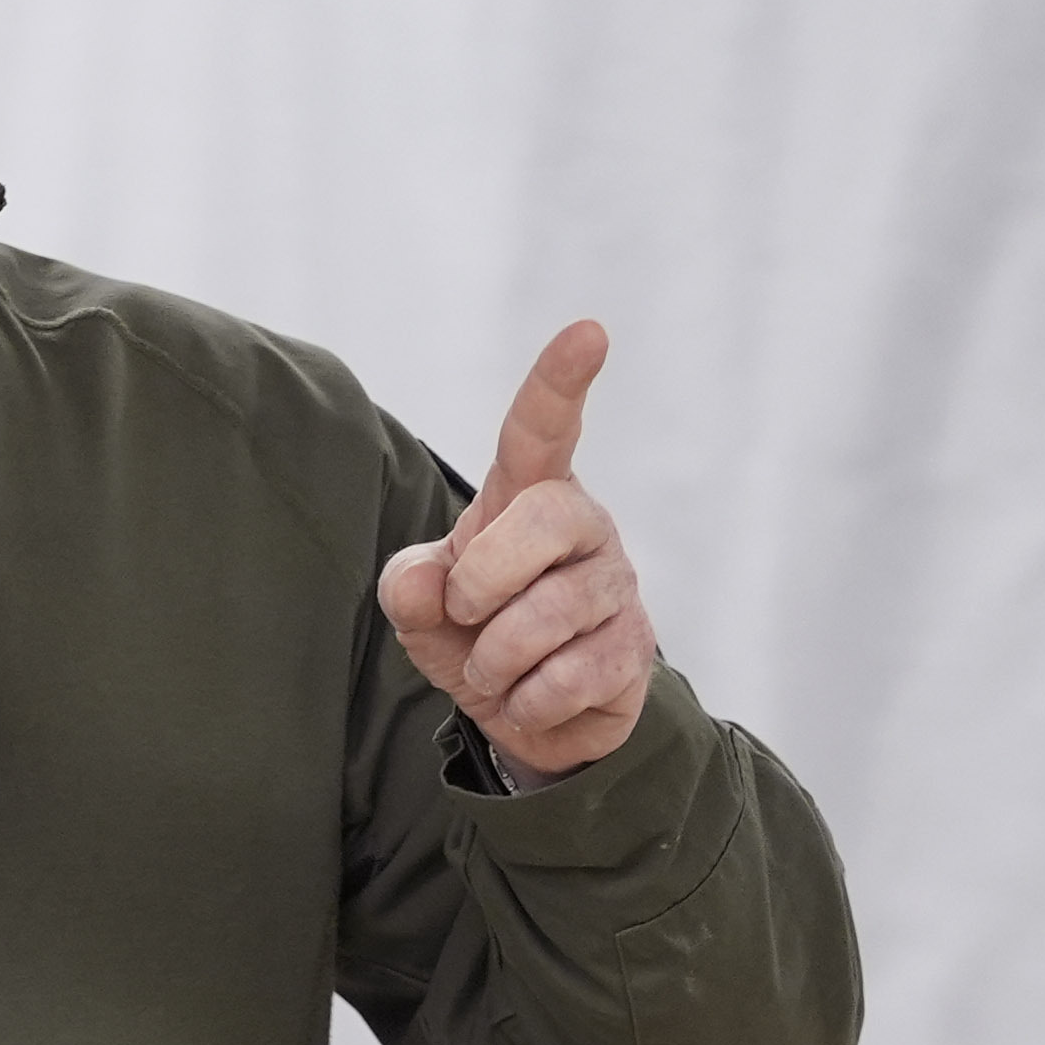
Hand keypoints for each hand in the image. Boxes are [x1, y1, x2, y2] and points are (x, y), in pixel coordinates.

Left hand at [380, 321, 655, 778]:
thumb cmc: (473, 631)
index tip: (588, 332)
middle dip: (483, 580)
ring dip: (496, 659)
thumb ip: (410, 584)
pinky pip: (568, 677)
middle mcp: (583, 527)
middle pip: (543, 521)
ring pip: (547, 616)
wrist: (523, 712)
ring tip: (496, 667)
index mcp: (528, 496)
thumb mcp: (422, 605)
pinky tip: (531, 694)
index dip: (559, 383)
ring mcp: (616, 586)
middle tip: (465, 614)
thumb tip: (426, 583)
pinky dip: (527, 699)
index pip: (543, 430)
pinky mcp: (633, 650)